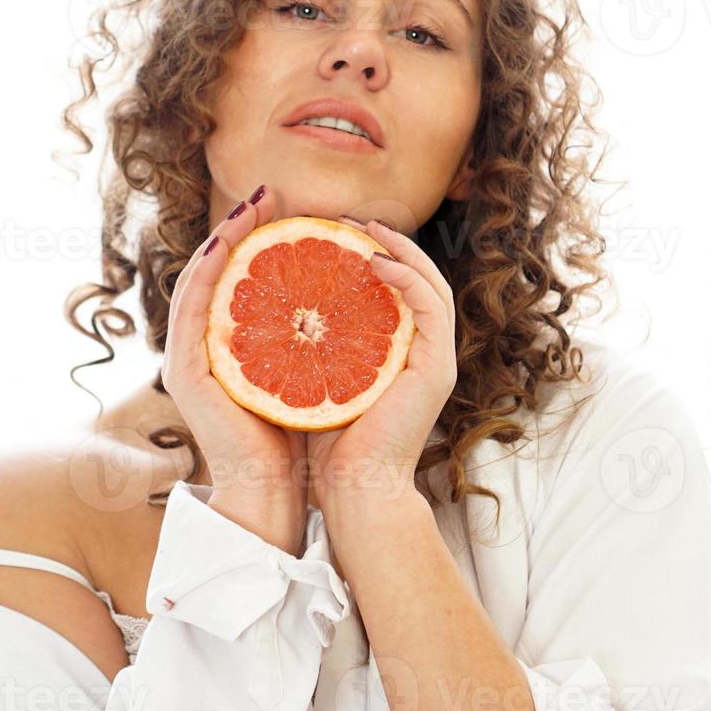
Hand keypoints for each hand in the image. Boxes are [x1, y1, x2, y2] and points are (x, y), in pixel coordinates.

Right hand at [160, 184, 307, 553]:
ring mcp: (188, 359)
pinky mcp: (185, 372)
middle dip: (238, 226)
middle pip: (215, 272)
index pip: (238, 280)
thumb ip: (313, 336)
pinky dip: (208, 273)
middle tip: (268, 193)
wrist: (276, 494)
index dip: (256, 238)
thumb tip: (339, 296)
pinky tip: (230, 244)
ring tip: (251, 205)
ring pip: (198, 281)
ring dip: (222, 238)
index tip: (286, 207)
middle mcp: (202, 348)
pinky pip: (191, 309)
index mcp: (230, 347)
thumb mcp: (312, 371)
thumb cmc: (301, 438)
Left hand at [304, 217, 457, 512]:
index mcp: (400, 355)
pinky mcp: (436, 368)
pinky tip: (372, 260)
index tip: (338, 232)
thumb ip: (310, 345)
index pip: (397, 291)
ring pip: (431, 284)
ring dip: (400, 249)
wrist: (354, 491)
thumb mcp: (315, 378)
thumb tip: (274, 308)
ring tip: (364, 228)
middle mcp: (425, 353)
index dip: (375, 255)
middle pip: (420, 278)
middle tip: (351, 219)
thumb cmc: (327, 444)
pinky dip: (406, 277)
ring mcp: (436, 359)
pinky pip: (429, 305)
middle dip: (389, 242)